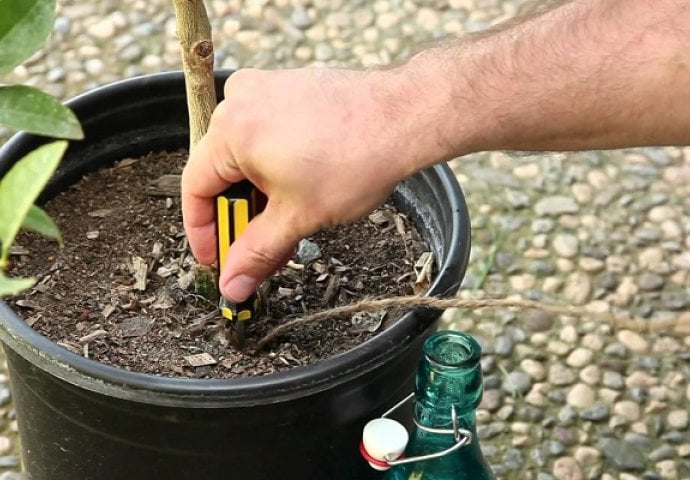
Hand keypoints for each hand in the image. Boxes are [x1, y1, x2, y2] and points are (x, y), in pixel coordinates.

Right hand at [181, 67, 424, 301]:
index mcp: (231, 130)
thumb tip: (232, 284)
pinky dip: (274, 167)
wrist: (404, 118)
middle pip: (220, 171)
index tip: (217, 258)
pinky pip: (266, 134)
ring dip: (259, 193)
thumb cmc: (356, 159)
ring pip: (245, 155)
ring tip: (286, 222)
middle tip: (256, 250)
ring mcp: (267, 89)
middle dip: (239, 216)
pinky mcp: (290, 88)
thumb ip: (257, 253)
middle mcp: (241, 101)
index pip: (195, 188)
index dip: (203, 231)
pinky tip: (298, 190)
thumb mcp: (298, 216)